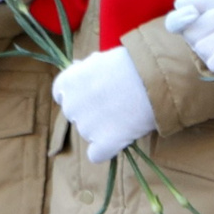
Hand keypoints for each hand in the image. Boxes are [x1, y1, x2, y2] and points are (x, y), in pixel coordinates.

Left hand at [51, 47, 156, 162]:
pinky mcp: (103, 143)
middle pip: (75, 115)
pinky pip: (96, 154)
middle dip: (90, 111)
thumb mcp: (102, 58)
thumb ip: (86, 68)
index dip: (77, 93)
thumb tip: (75, 67)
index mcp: (68, 82)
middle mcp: (72, 105)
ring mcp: (86, 127)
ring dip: (102, 128)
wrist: (153, 78)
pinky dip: (106, 150)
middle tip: (114, 103)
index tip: (92, 93)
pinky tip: (118, 140)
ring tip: (125, 115)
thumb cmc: (131, 64)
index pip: (60, 93)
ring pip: (88, 134)